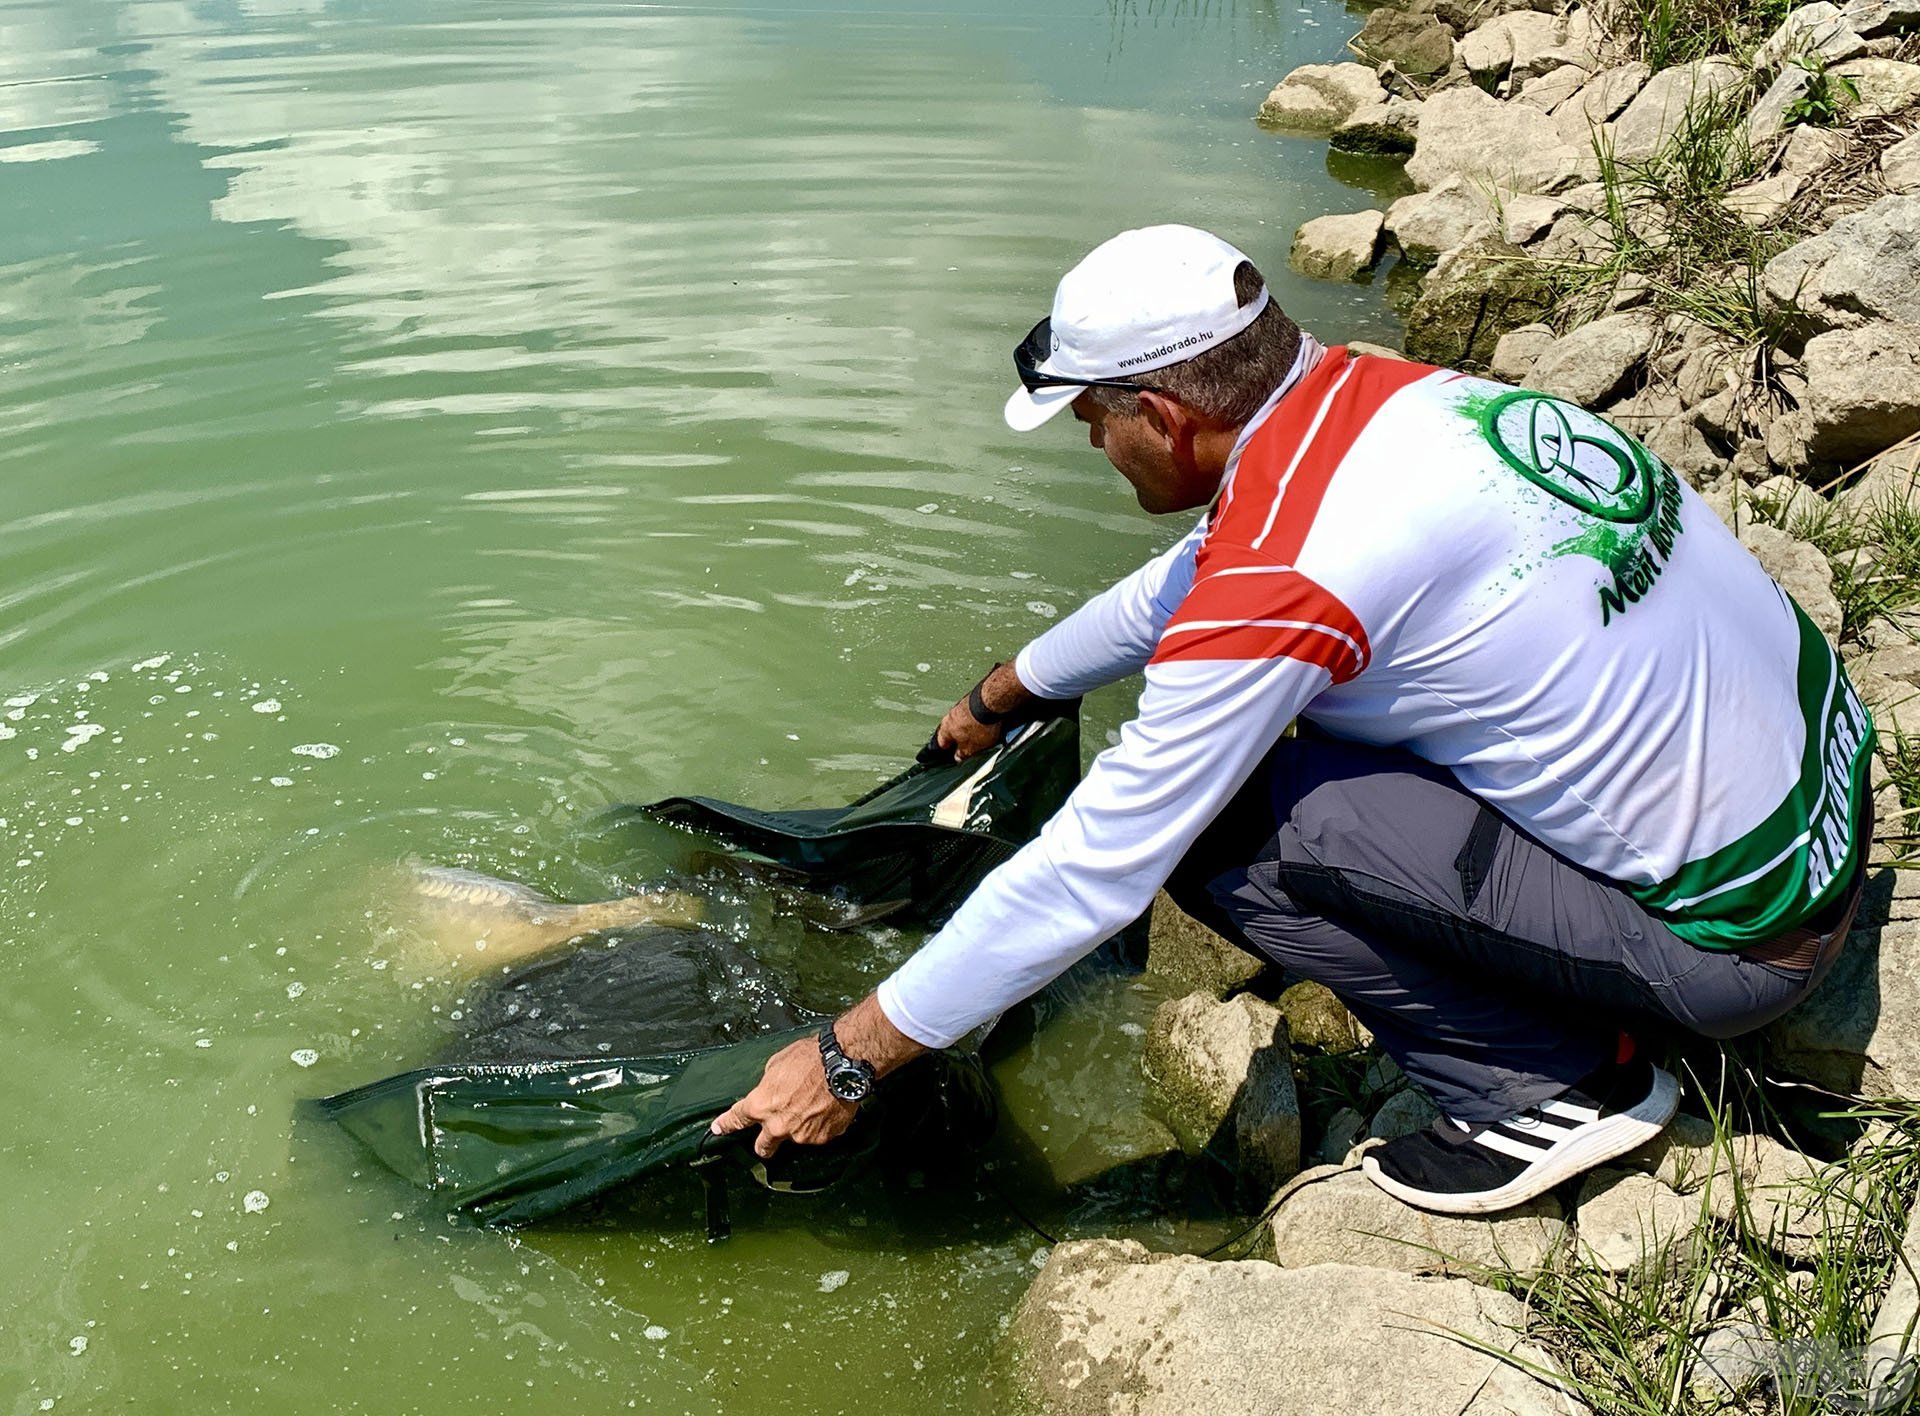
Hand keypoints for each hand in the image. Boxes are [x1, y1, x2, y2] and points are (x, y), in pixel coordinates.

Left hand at [710, 1035, 855, 1157]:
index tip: (718, 1130)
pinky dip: (819, 1125)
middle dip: (763, 1145)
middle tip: (769, 1136)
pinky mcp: (823, 1138)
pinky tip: (827, 1107)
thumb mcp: (776, 1064)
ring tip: (813, 1104)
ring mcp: (801, 1135)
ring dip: (798, 1127)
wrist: (842, 1064)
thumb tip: (770, 1092)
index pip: (736, 1119)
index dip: (725, 1125)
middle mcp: (777, 1126)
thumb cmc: (808, 1058)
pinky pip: (817, 1134)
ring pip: (794, 1137)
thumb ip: (768, 1085)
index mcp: (760, 1106)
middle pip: (763, 1148)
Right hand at [935, 661, 1036, 761]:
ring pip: (964, 721)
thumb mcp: (972, 748)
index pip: (940, 742)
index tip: (949, 754)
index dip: (945, 750)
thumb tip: (959, 757)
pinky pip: (976, 713)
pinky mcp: (976, 699)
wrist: (993, 700)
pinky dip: (981, 719)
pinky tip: (990, 724)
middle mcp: (951, 715)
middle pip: (953, 730)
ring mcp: (963, 705)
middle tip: (969, 747)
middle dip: (960, 738)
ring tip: (984, 736)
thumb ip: (963, 753)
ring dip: (971, 728)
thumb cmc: (980, 724)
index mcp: (945, 728)